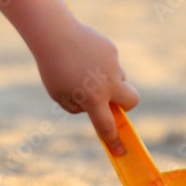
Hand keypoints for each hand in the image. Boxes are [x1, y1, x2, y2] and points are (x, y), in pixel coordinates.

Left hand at [35, 22, 139, 154]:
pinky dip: (100, 63)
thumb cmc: (53, 68)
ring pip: (118, 78)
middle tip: (113, 102)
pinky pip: (110, 62)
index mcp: (92, 99)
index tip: (121, 151)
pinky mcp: (111, 50)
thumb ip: (78, 106)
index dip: (114, 141)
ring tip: (83, 68)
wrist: (54, 34)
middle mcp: (107, 84)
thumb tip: (95, 107)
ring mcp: (112, 65)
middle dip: (127, 105)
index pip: (107, 126)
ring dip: (108, 80)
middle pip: (132, 100)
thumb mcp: (59, 95)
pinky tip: (83, 54)